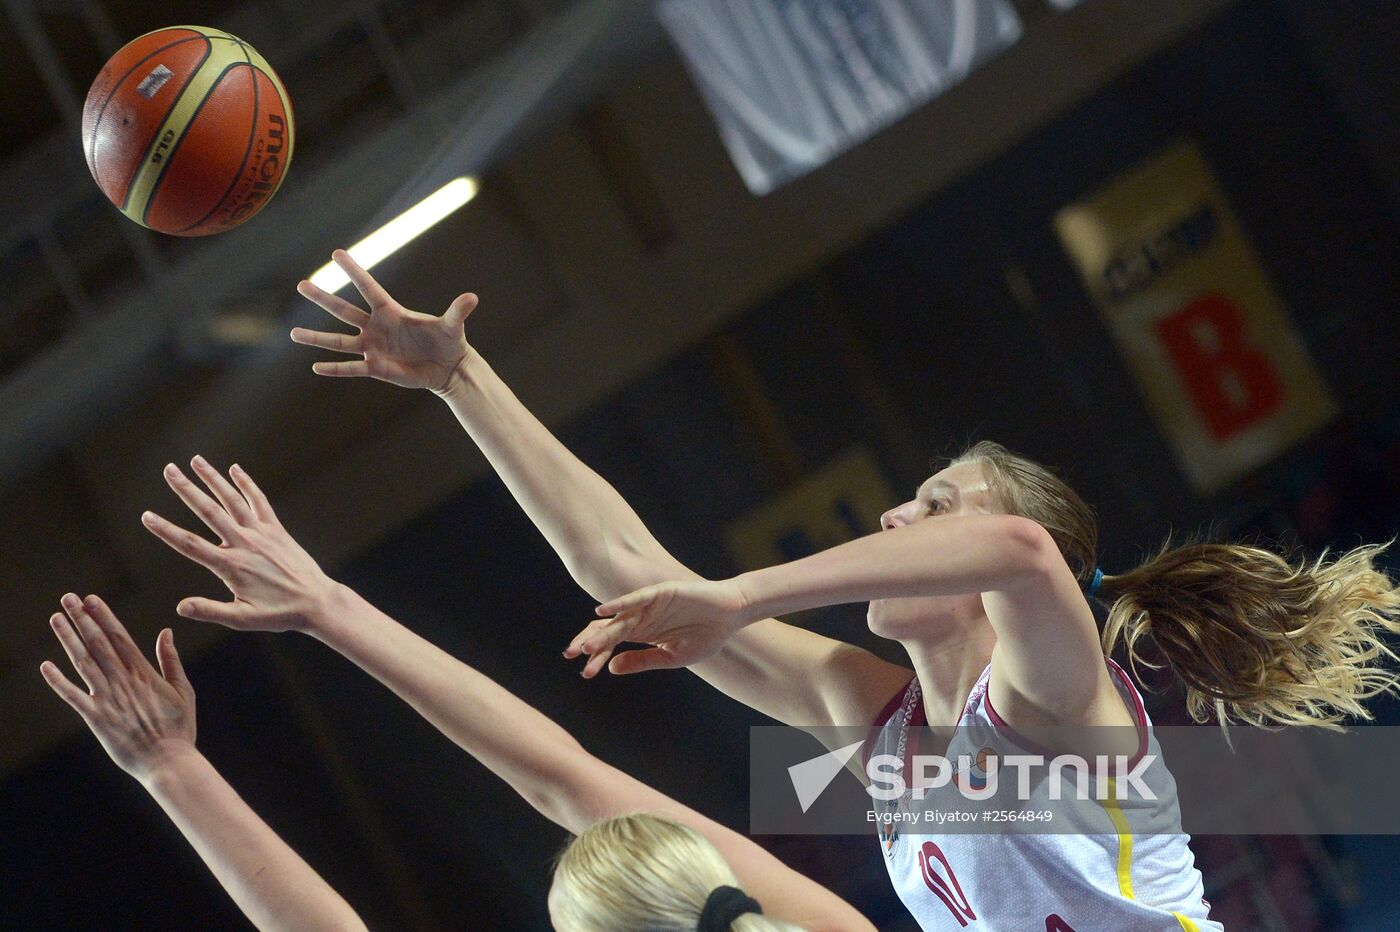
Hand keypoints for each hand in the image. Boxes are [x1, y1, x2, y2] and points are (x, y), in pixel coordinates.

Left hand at [41, 593, 196, 782]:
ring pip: (83, 663)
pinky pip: (72, 697)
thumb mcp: (183, 691)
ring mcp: (107, 699)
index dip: (104, 616)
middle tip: (68, 598)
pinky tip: (45, 665)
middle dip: (82, 619)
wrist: (167, 761)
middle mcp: (122, 682)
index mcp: (144, 673)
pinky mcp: (96, 719)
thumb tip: (166, 632)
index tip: (92, 599)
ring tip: (56, 618)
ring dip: (67, 639)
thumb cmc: (179, 728)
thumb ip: (171, 661)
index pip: (120, 637)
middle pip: (98, 643)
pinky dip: (57, 681)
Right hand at [142, 457, 337, 631]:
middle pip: (209, 511)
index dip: (166, 530)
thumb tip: (179, 607)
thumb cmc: (278, 614)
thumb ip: (210, 611)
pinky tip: (235, 469)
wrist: (316, 601)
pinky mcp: (276, 529)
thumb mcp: (242, 619)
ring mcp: (262, 533)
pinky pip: (260, 501)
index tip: (146, 516)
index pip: (191, 545)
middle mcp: (244, 544)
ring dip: (213, 478)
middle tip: (168, 470)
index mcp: (231, 566)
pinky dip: (247, 484)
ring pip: (233, 500)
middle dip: (186, 490)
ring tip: (195, 460)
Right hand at [292, 249, 476, 393]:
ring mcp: (373, 347)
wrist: (446, 367)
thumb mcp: (452, 326)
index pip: (369, 288)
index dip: (354, 271)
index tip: (336, 253)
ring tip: (293, 334)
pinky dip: (335, 369)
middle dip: (323, 298)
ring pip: (339, 341)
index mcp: (391, 311)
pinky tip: (315, 368)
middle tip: (300, 285)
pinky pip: (351, 368)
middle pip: (344, 310)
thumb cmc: (448, 341)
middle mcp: (376, 327)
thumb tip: (472, 298)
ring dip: (317, 339)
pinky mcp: (376, 368)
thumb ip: (457, 312)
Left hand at [564, 578, 750, 677]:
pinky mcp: (660, 593)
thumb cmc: (706, 636)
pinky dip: (618, 603)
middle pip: (608, 630)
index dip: (597, 657)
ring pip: (618, 618)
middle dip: (589, 643)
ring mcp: (649, 605)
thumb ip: (642, 660)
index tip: (584, 674)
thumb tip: (611, 668)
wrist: (731, 616)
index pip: (612, 644)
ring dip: (601, 631)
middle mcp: (641, 618)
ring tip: (584, 646)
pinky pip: (635, 599)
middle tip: (571, 655)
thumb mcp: (672, 656)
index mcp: (643, 634)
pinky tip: (602, 611)